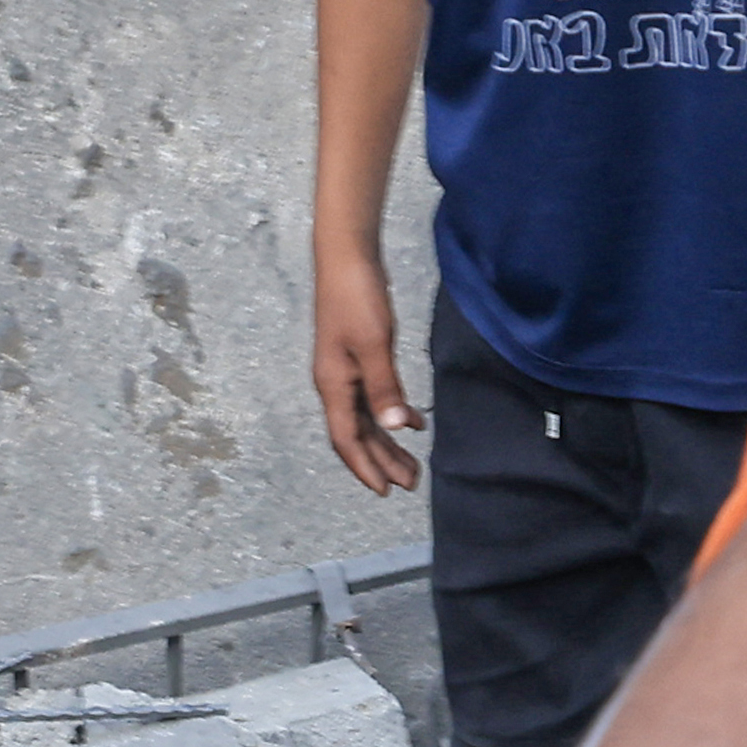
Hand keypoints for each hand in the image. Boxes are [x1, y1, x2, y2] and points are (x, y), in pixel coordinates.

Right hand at [313, 253, 423, 493]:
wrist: (347, 256)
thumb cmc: (357, 296)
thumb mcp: (374, 344)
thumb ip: (383, 387)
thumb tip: (392, 429)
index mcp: (333, 385)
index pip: (346, 439)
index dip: (365, 467)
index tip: (386, 491)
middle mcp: (336, 383)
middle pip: (358, 434)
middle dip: (382, 460)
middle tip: (411, 483)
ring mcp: (346, 370)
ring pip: (367, 417)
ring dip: (388, 442)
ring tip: (413, 463)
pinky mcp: (359, 356)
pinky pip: (374, 396)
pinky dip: (392, 412)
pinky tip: (413, 422)